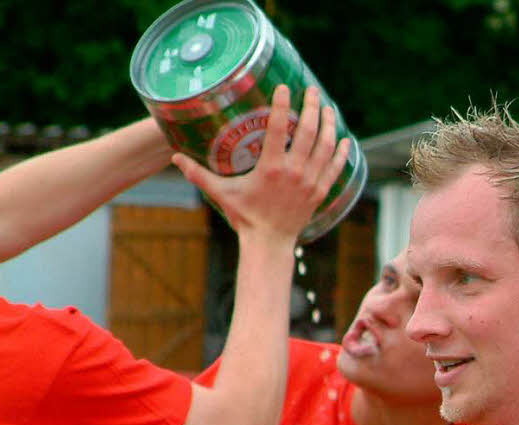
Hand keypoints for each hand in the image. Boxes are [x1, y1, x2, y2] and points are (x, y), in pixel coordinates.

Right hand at [171, 84, 349, 244]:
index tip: (285, 87)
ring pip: (326, 146)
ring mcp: (310, 182)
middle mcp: (294, 172)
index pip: (277, 128)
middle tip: (313, 91)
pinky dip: (342, 153)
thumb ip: (198, 174)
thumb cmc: (245, 217)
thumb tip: (173, 157)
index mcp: (270, 167)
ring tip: (329, 108)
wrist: (270, 242)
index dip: (282, 105)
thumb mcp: (222, 193)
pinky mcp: (320, 192)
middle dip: (312, 107)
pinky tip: (346, 140)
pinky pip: (335, 168)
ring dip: (329, 125)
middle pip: (308, 131)